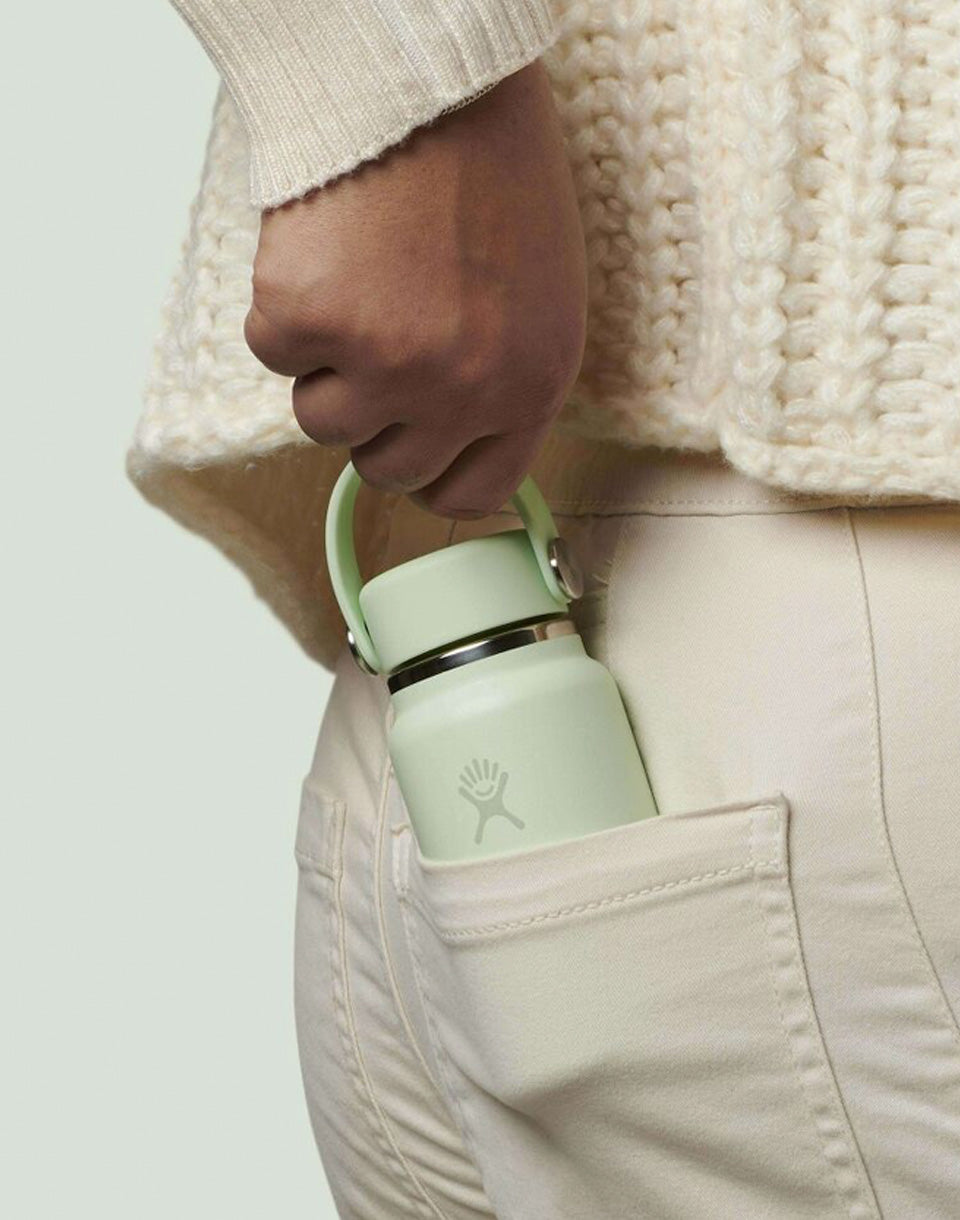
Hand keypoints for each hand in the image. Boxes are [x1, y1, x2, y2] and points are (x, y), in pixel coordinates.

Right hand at [244, 61, 586, 517]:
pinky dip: (283, 303)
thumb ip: (501, 380)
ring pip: (321, 422)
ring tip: (356, 279)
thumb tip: (450, 441)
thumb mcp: (540, 294)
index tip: (407, 448)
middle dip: (372, 416)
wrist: (430, 73)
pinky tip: (324, 245)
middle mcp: (465, 389)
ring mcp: (388, 362)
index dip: (431, 476)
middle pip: (387, 470)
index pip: (473, 493)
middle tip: (374, 343)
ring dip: (324, 364)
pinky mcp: (315, 319)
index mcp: (533, 383)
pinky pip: (273, 352)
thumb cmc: (491, 167)